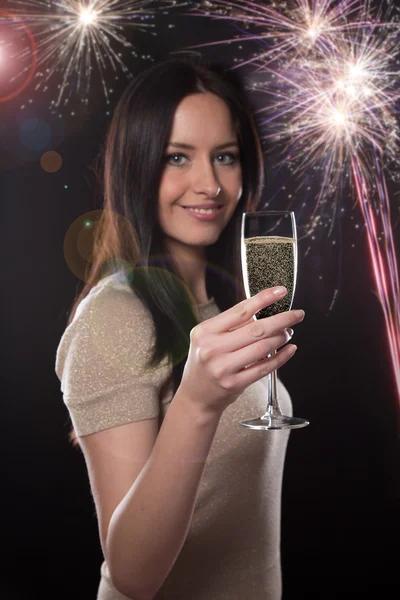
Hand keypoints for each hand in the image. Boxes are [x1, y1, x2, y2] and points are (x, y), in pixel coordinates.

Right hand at [179, 287, 304, 414]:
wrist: (196, 396)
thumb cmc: (206, 363)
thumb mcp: (208, 339)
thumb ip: (231, 325)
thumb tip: (264, 310)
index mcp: (205, 331)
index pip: (240, 310)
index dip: (264, 299)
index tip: (281, 292)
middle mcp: (212, 348)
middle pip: (255, 329)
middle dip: (282, 319)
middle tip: (297, 315)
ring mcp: (223, 368)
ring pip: (262, 348)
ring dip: (281, 338)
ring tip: (288, 333)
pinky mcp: (234, 384)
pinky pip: (264, 368)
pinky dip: (281, 357)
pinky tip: (289, 349)